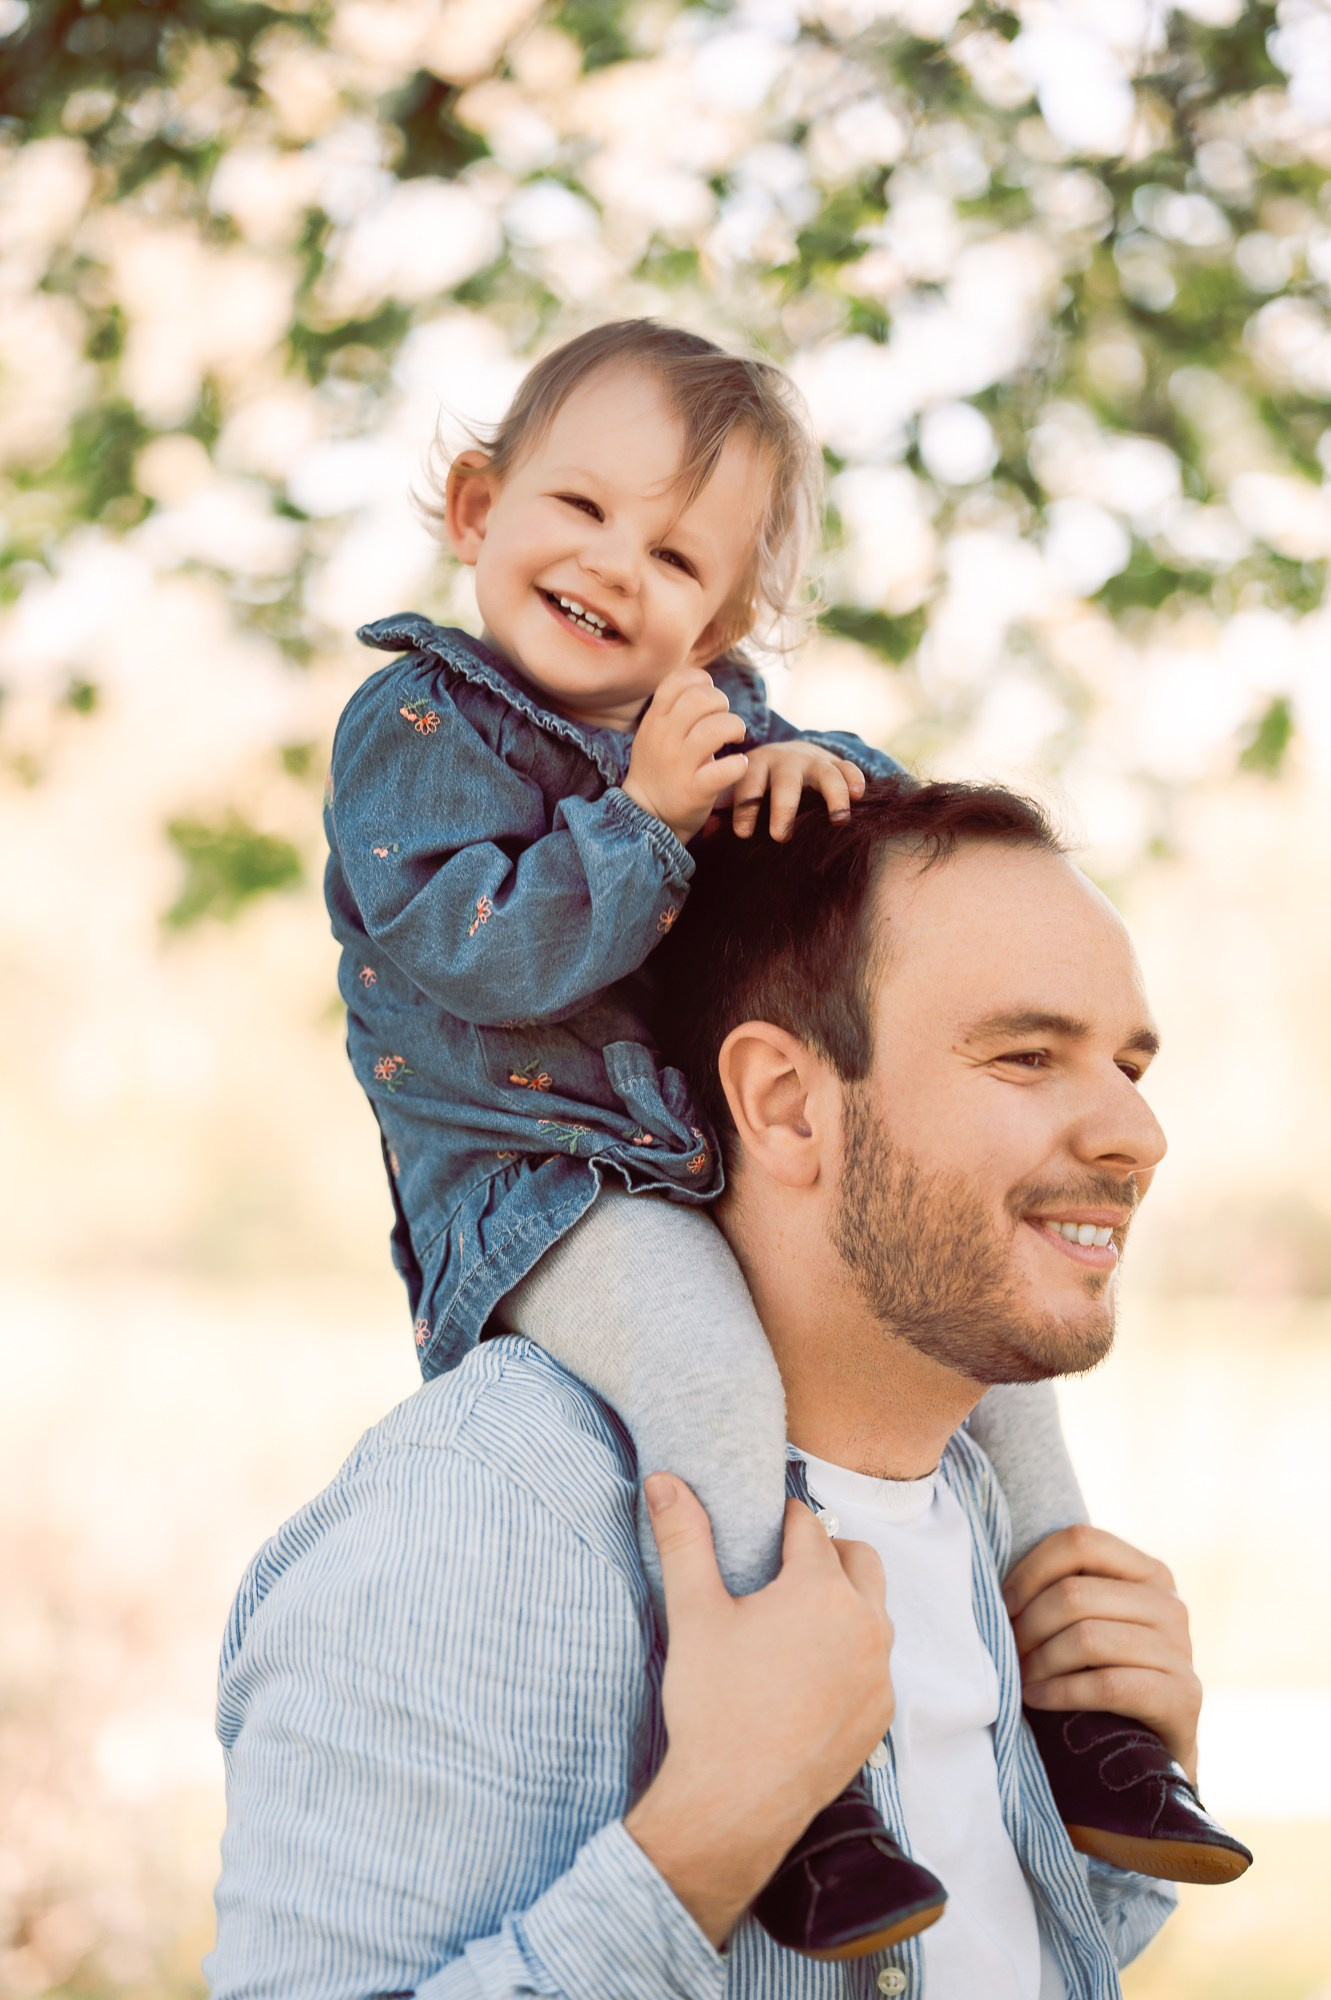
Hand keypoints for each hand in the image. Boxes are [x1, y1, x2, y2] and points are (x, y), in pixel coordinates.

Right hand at [622, 666, 750, 844]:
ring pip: (718, 728)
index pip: (678, 680)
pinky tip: (737, 766)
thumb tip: (704, 684)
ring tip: (735, 739)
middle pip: (701, 698)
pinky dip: (740, 764)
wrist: (647, 814)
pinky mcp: (696, 790)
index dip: (701, 681)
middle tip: (724, 721)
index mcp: (655, 720)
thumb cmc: (660, 768)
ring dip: (736, 728)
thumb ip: (674, 709)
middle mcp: (665, 738)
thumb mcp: (654, 732)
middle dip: (722, 703)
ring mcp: (680, 764)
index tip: (709, 699)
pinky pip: (728, 767)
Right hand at [624, 1476, 893, 1946]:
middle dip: (825, 1552)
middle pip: (857, 1558)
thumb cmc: (713, 1705)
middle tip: (780, 1570)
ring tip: (795, 1617)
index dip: (780, 1523)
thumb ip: (684, 1538)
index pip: (808, 1527)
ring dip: (844, 1600)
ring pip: (874, 1609)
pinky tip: (809, 1670)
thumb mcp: (693, 1612)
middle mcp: (866, 1624)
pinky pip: (876, 1662)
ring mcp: (880, 1673)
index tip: (759, 1531)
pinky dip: (851, 1651)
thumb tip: (665, 1481)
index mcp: (822, 1590)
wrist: (734, 1804)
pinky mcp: (881, 1714)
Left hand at [730, 742, 865, 840]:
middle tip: (780, 836)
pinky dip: (854, 779)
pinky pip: (848, 768)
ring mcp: (813, 761)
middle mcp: (785, 761)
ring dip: (833, 796)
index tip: (742, 834)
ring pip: (825, 774)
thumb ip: (722, 808)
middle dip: (784, 808)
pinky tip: (859, 796)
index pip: (748, 784)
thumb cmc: (757, 783)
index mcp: (755, 766)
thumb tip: (705, 832)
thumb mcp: (737, 789)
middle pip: (786, 782)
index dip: (745, 809)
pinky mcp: (834, 764)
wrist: (786, 754)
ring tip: (838, 821)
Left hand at [1003, 1525, 1201, 1784]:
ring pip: (1087, 1638)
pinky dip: (1061, 1692)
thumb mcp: (1092, 1621)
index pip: (1079, 1542)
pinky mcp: (1182, 1697)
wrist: (1154, 1749)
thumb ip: (1065, 1591)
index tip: (1004, 1605)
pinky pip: (1107, 1685)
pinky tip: (1038, 1699)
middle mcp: (1170, 1605)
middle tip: (1009, 1652)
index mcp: (1148, 1572)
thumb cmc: (1105, 1674)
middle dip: (1028, 1625)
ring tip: (1021, 1678)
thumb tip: (996, 1583)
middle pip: (1075, 1594)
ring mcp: (1181, 1651)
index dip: (1031, 1571)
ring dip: (1040, 1662)